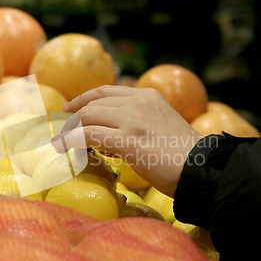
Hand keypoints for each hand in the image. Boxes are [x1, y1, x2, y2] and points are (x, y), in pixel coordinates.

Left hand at [51, 85, 202, 195]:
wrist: (202, 168)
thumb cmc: (183, 154)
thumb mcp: (162, 124)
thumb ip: (141, 119)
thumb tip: (117, 131)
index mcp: (147, 96)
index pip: (105, 92)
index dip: (83, 100)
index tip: (70, 109)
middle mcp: (138, 102)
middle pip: (93, 104)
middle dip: (73, 117)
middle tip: (61, 129)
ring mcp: (132, 120)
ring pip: (88, 118)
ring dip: (69, 130)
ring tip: (58, 141)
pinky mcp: (128, 141)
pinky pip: (88, 136)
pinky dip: (70, 140)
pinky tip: (61, 146)